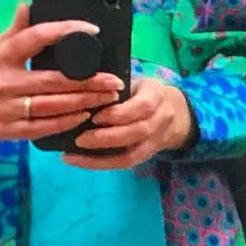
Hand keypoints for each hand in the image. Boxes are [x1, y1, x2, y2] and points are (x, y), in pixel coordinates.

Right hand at [0, 4, 123, 141]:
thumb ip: (14, 30)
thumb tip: (29, 4)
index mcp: (0, 55)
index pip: (37, 37)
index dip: (66, 31)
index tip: (92, 29)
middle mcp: (3, 82)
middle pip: (53, 81)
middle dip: (88, 82)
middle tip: (113, 80)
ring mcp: (5, 108)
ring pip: (51, 107)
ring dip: (82, 103)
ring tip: (106, 99)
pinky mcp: (6, 129)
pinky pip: (41, 128)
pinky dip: (64, 123)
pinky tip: (83, 117)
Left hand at [65, 77, 193, 169]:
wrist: (170, 110)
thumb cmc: (140, 92)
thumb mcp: (131, 81)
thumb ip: (112, 87)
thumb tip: (81, 93)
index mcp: (156, 94)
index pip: (144, 106)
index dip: (120, 114)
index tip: (95, 117)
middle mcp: (161, 118)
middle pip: (139, 132)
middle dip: (107, 138)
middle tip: (79, 139)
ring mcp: (156, 140)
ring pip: (132, 154)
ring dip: (101, 158)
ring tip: (75, 155)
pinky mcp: (146, 156)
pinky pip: (125, 164)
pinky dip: (101, 164)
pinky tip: (81, 161)